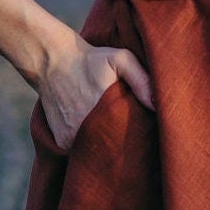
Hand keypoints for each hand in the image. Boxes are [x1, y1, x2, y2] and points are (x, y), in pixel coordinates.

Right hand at [35, 36, 154, 149]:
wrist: (51, 61)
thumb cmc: (90, 60)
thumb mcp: (120, 59)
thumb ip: (141, 79)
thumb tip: (158, 105)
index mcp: (104, 115)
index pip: (128, 139)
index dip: (137, 138)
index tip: (142, 132)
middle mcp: (85, 132)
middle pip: (112, 148)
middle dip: (121, 143)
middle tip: (126, 130)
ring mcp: (71, 140)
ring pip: (95, 150)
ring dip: (103, 142)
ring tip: (107, 126)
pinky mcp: (61, 142)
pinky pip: (79, 149)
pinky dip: (86, 142)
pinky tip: (90, 126)